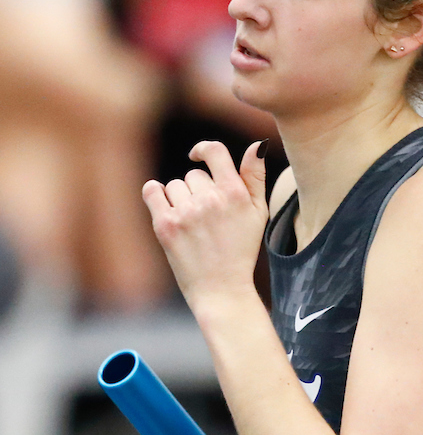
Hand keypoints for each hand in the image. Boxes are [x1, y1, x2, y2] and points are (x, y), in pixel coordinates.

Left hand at [142, 140, 266, 309]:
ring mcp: (187, 212)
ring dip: (180, 200)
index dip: (203, 149)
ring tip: (192, 226)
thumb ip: (255, 177)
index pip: (214, 151)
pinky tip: (166, 209)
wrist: (222, 290)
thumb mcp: (259, 214)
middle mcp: (211, 200)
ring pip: (175, 186)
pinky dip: (156, 196)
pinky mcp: (166, 225)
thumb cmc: (241, 250)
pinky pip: (153, 191)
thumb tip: (257, 144)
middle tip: (207, 220)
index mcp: (235, 194)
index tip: (197, 155)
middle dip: (198, 191)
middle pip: (194, 174)